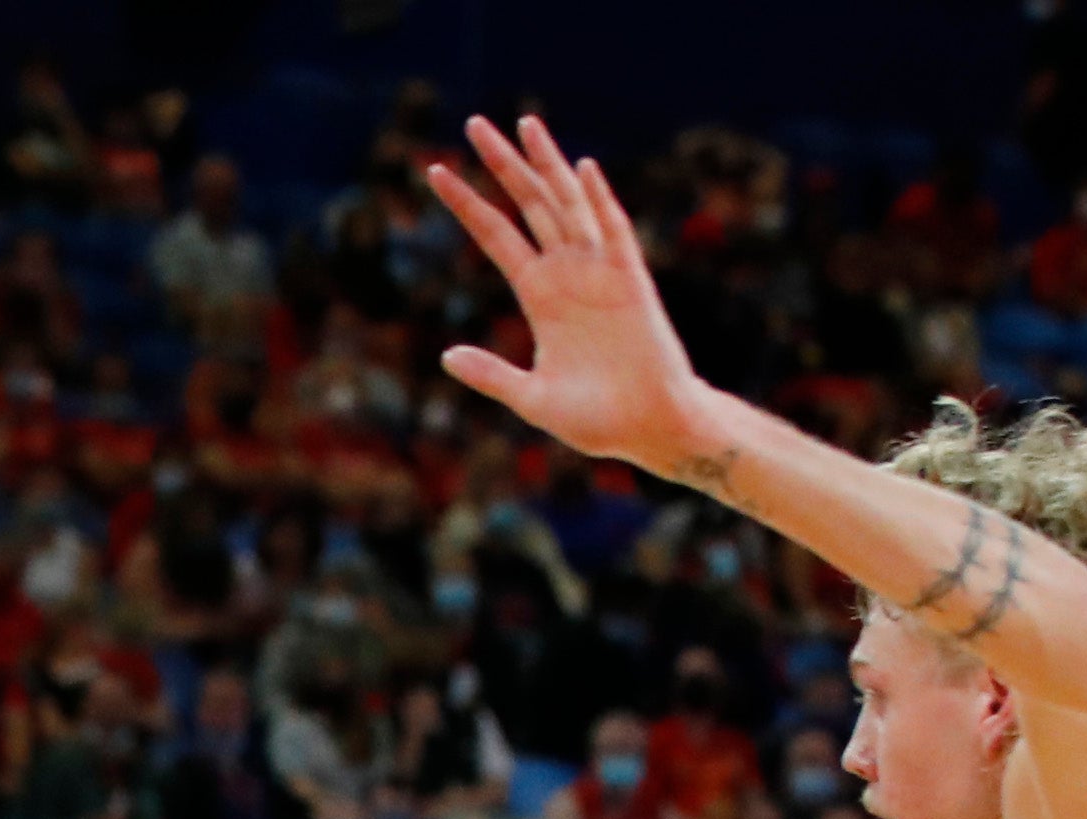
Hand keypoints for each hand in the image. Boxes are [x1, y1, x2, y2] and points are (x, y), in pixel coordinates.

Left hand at [427, 118, 716, 476]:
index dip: (467, 203)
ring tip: (524, 123)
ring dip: (547, 163)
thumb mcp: (533, 399)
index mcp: (538, 296)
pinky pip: (614, 232)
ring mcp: (599, 272)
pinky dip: (598, 200)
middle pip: (528, 204)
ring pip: (567, 203)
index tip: (435, 171)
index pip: (495, 235)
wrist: (651, 427)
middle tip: (474, 124)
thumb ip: (492, 375)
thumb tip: (447, 356)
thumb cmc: (597, 419)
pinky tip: (583, 169)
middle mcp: (566, 273)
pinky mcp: (632, 281)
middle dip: (503, 164)